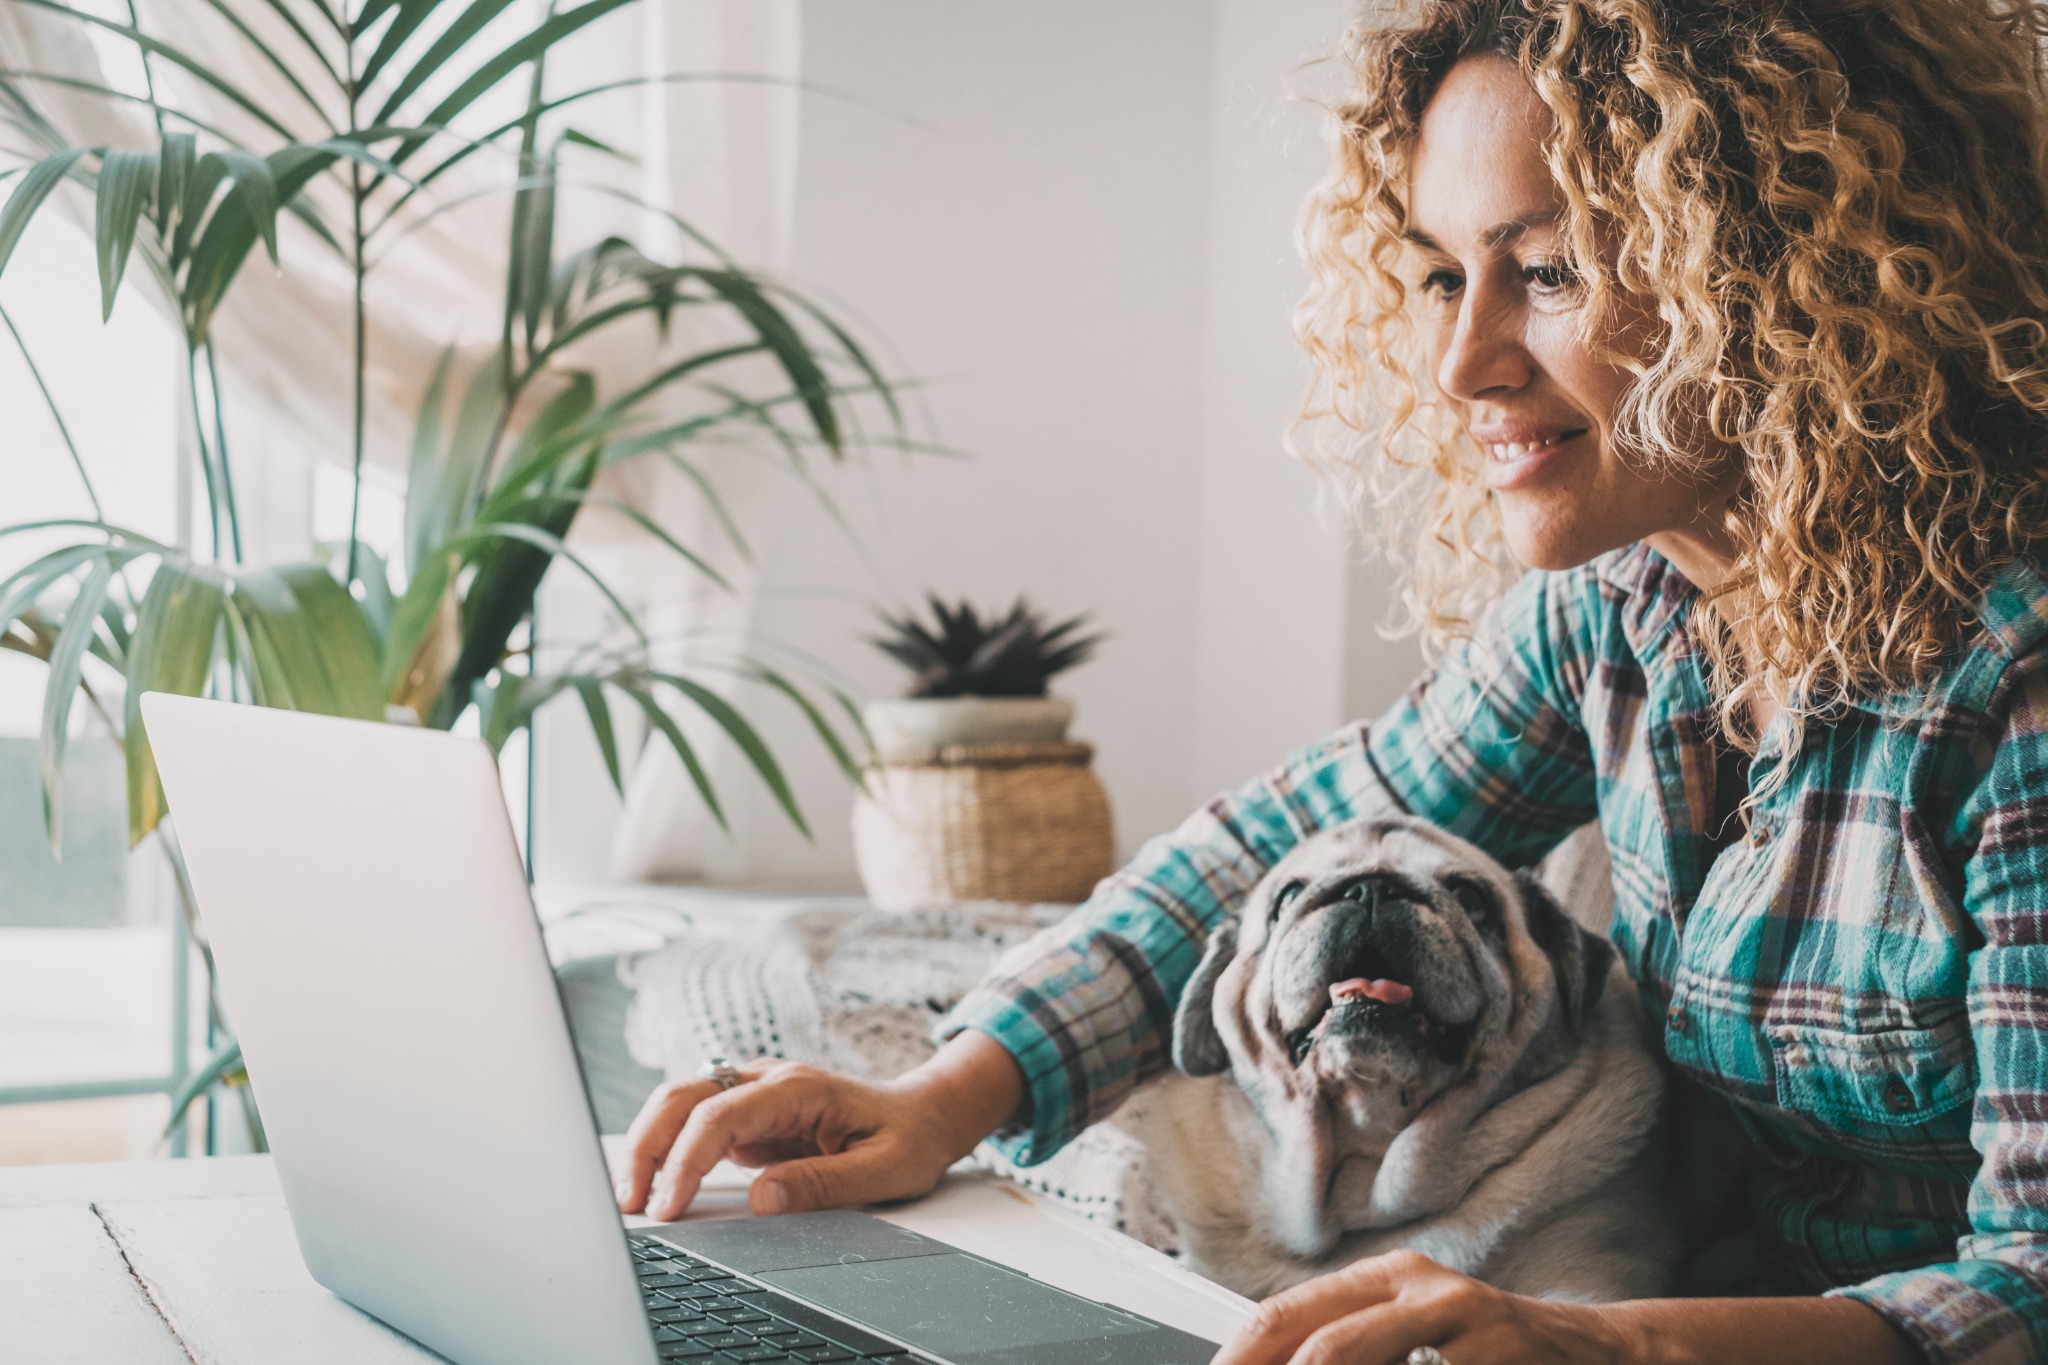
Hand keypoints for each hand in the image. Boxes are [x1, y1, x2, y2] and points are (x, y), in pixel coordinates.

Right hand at [614, 1031, 1025, 1221]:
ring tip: (630, 1196)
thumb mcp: (884, 1170)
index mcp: (798, 1088)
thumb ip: (824, 1184)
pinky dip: (667, 1149)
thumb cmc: (911, 1138)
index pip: (721, 1116)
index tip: (670, 1206)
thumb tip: (761, 1199)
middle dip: (646, 1145)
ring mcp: (755, 1094)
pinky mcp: (750, 1115)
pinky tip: (656, 1183)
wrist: (927, 1114)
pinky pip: (695, 1123)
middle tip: (628, 1202)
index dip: (686, 1160)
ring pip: (680, 1103)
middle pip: (683, 1097)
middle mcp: (769, 1081)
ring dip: (648, 1143)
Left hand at [1215, 1251, 1630, 1364]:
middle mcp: (1417, 1288)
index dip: (1240, 1357)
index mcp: (1383, 1279)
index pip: (1284, 1314)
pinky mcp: (1495, 1354)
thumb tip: (1257, 1361)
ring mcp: (1461, 1319)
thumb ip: (1350, 1346)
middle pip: (1315, 1340)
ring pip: (1349, 1356)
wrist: (1593, 1354)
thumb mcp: (1411, 1334)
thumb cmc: (1486, 1354)